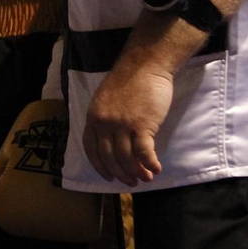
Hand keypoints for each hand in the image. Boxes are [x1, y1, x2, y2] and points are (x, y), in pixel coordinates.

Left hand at [80, 62, 172, 186]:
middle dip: (120, 173)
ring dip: (137, 172)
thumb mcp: (105, 100)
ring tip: (146, 178)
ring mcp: (122, 125)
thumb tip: (111, 141)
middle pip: (109, 158)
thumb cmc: (128, 81)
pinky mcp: (142, 125)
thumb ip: (105, 119)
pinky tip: (156, 169)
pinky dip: (149, 164)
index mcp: (93, 117)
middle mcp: (104, 123)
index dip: (100, 167)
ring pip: (127, 158)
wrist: (144, 65)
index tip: (108, 177)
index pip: (91, 150)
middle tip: (130, 182)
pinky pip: (144, 152)